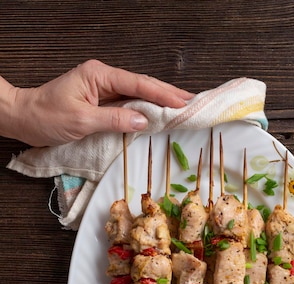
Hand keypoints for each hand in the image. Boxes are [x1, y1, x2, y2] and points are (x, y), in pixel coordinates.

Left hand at [2, 59, 193, 145]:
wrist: (25, 117)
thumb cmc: (48, 118)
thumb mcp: (81, 121)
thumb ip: (113, 120)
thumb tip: (144, 121)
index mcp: (99, 75)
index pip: (138, 84)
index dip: (162, 94)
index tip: (183, 102)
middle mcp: (103, 78)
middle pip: (142, 85)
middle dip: (167, 94)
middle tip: (192, 102)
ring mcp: (103, 89)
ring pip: (137, 94)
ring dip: (159, 101)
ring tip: (182, 107)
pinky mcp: (101, 101)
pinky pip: (128, 104)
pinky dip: (145, 110)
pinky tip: (159, 115)